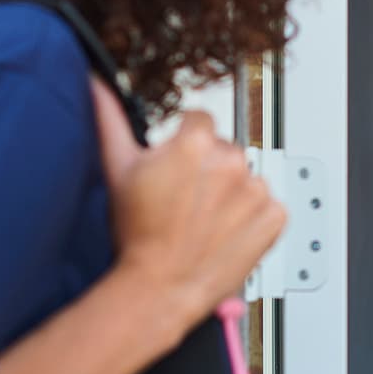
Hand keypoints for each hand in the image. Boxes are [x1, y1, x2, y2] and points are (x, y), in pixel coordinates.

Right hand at [91, 79, 287, 342]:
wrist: (161, 288)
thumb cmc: (137, 234)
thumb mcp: (118, 170)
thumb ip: (109, 119)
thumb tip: (98, 85)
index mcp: (196, 142)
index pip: (199, 120)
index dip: (184, 143)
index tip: (177, 167)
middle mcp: (232, 161)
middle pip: (223, 149)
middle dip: (208, 168)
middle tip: (185, 199)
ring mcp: (257, 189)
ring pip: (246, 177)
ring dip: (231, 192)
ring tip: (203, 219)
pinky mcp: (274, 217)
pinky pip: (269, 205)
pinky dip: (254, 217)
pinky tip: (226, 230)